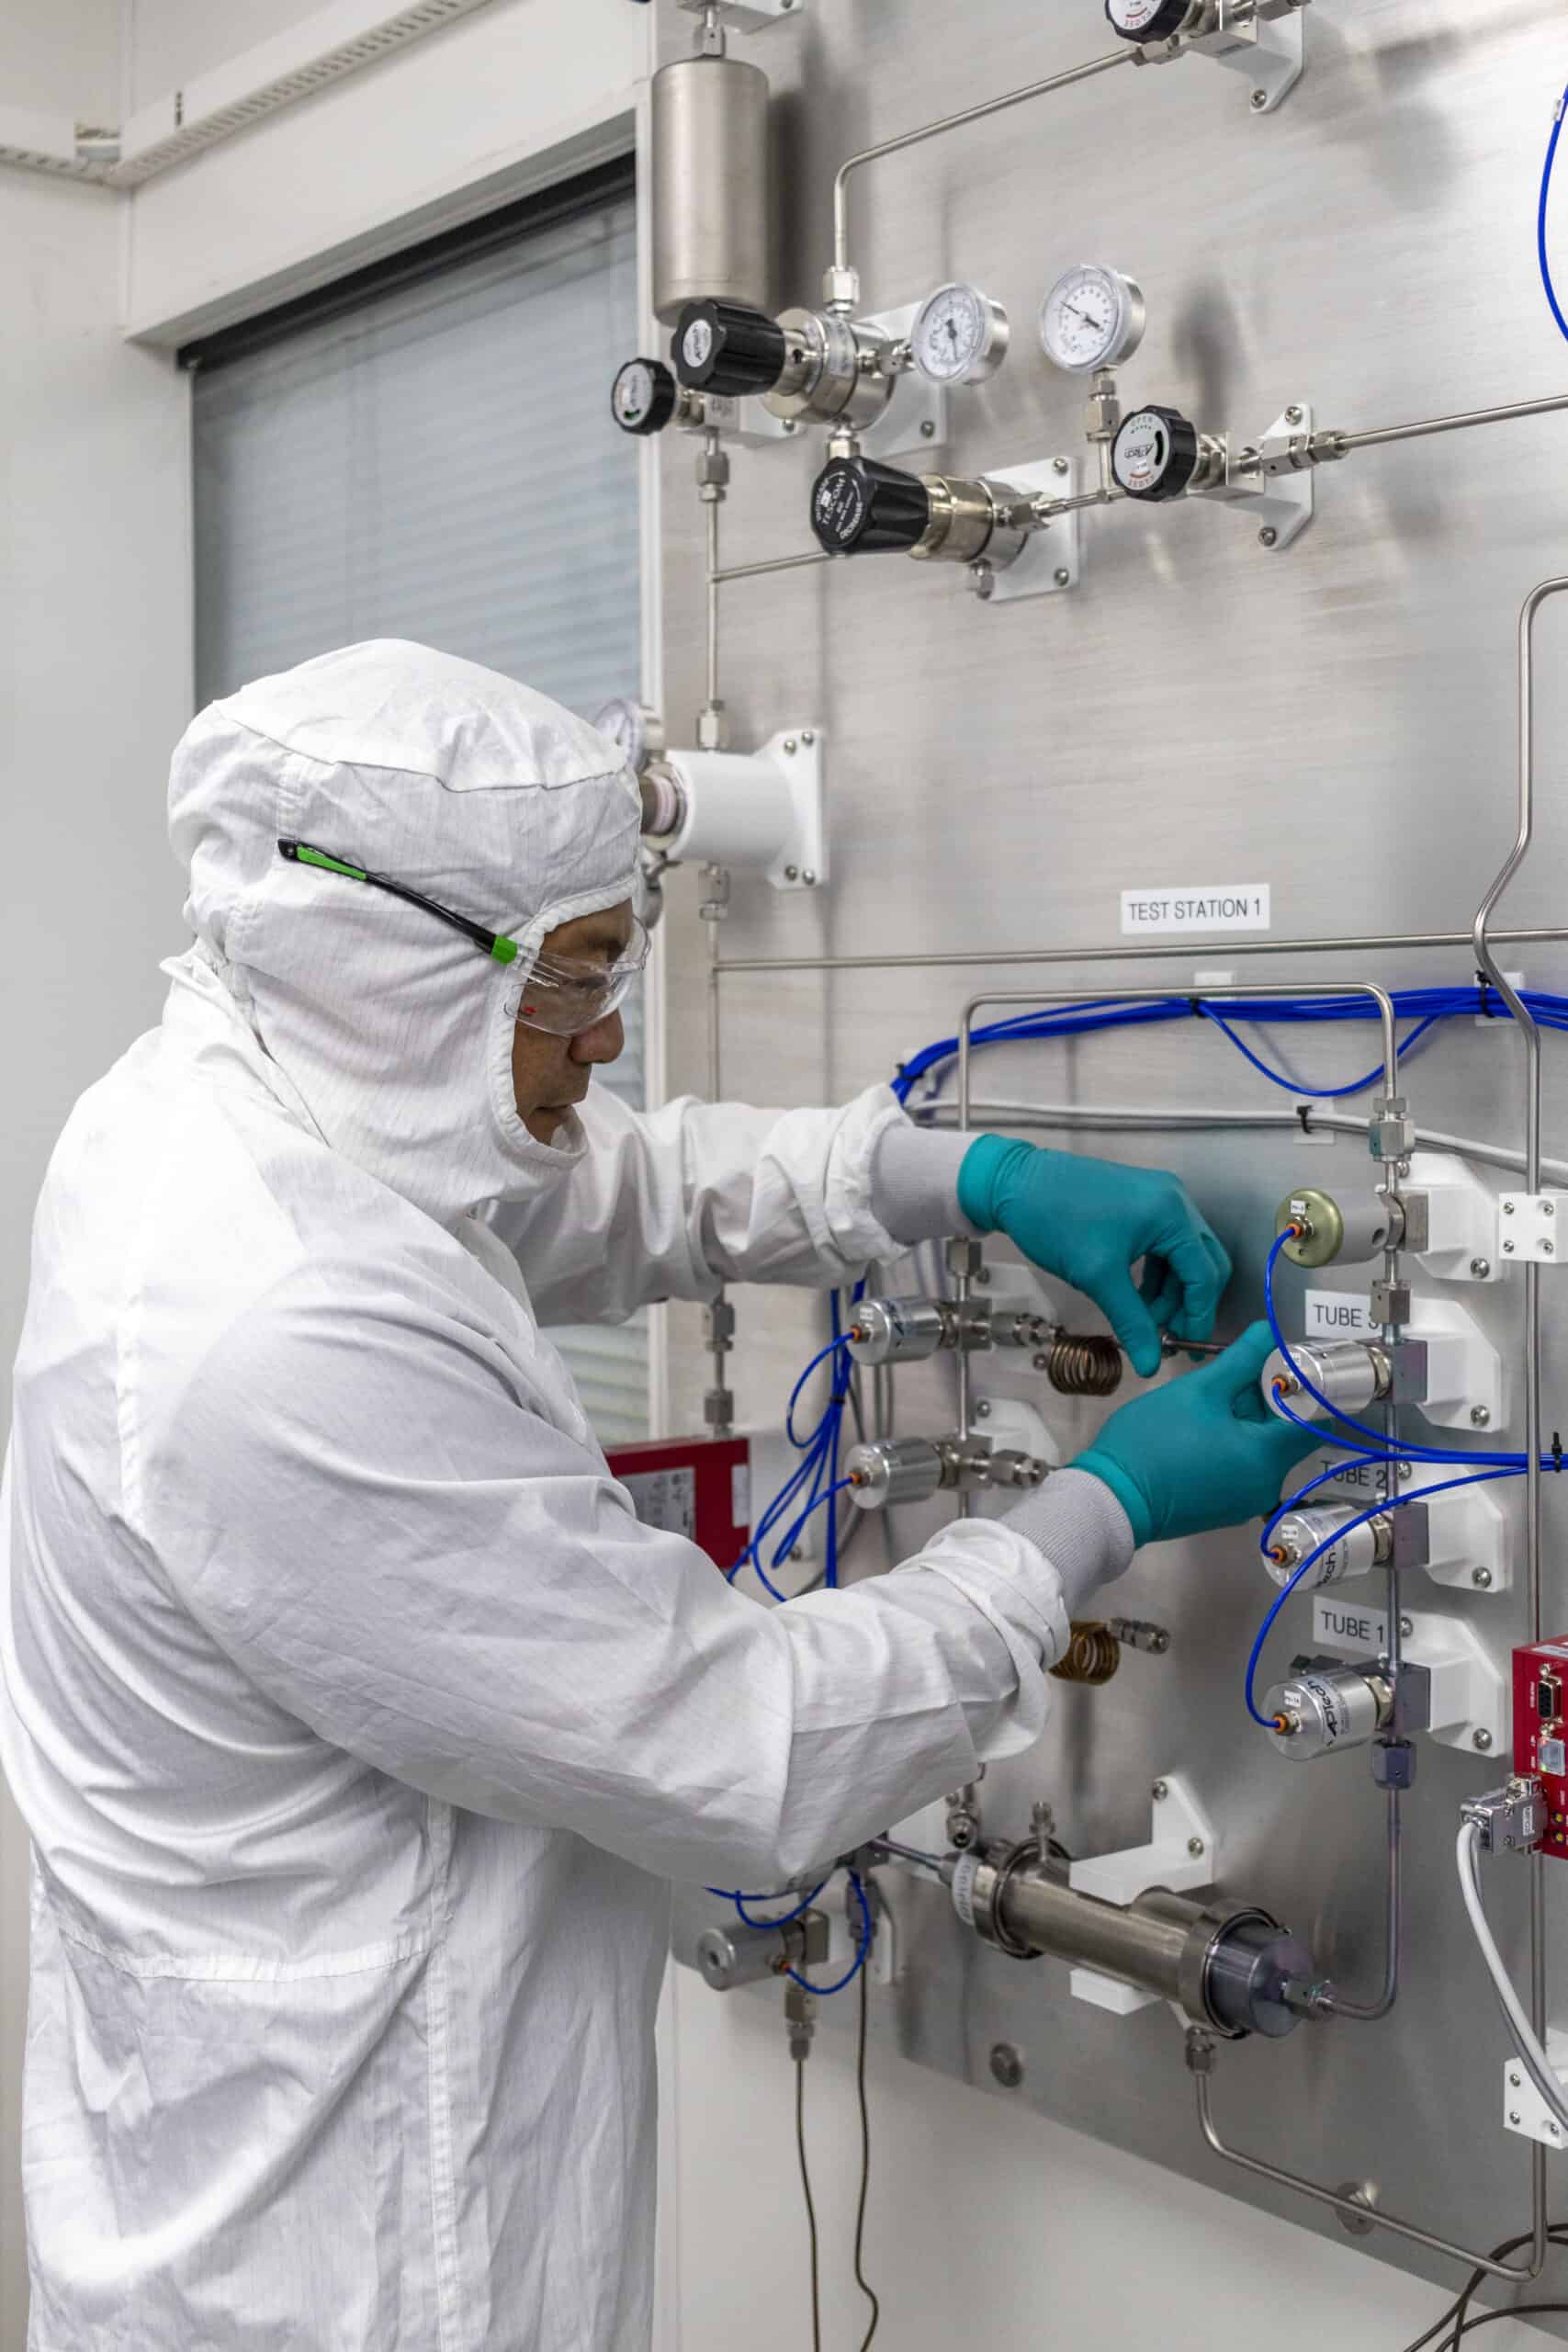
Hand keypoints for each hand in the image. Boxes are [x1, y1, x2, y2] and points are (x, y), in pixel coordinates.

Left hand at [956, 1135, 1231, 1376]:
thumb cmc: (1053, 1219)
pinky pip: (1164, 1245)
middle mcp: (1174, 1199)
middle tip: (1168, 1337)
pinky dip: (1156, 1274)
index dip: (1198, 1315)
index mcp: (1170, 1213)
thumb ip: (1131, 1322)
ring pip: (1183, 1257)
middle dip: (1188, 1304)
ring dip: (1169, 1292)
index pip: (1204, 1273)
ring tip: (1144, 1321)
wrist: (1015, 1183)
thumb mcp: (1096, 1277)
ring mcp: (1159, 1198)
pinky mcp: (1142, 1202)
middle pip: (1203, 1263)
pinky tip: (1135, 1297)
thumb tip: (1150, 1362)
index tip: (1186, 1347)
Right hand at [1068, 1322, 1321, 1549]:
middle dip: (1268, 1400)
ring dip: (1248, 1421)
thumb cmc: (1156, 1439)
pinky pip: (1243, 1468)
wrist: (1111, 1497)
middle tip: (1236, 1373)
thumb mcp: (1199, 1390)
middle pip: (1286, 1434)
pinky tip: (1203, 1428)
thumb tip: (1269, 1332)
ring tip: (1213, 1398)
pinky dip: (1234, 1444)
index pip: (1314, 1420)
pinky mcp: (1224, 1508)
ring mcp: (1245, 1501)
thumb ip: (1240, 1360)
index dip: (1305, 1388)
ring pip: (1263, 1450)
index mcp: (1267, 1457)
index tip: (1280, 1363)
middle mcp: (1267, 1485)